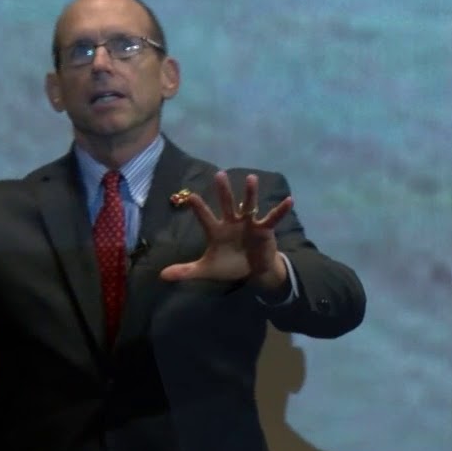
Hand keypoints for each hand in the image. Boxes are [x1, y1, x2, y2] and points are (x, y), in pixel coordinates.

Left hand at [159, 171, 292, 290]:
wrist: (252, 271)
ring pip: (249, 206)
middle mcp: (232, 222)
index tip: (190, 196)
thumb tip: (161, 275)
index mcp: (216, 230)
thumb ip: (186, 271)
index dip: (198, 208)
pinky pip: (273, 218)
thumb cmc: (228, 265)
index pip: (205, 217)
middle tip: (219, 175)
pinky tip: (290, 200)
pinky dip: (281, 210)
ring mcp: (249, 223)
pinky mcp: (264, 229)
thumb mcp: (206, 269)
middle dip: (224, 191)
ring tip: (252, 178)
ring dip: (250, 193)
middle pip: (227, 204)